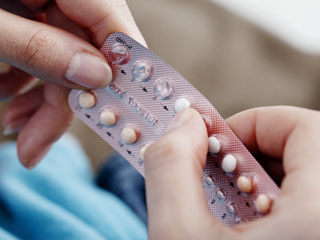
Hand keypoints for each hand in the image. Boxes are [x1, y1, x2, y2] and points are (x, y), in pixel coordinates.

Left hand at [0, 0, 144, 167]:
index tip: (114, 120)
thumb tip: (97, 78)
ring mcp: (51, 5)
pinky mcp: (35, 15)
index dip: (120, 79)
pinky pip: (45, 51)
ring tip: (14, 123)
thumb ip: (40, 48)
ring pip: (65, 60)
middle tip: (36, 146)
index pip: (116, 33)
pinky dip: (27, 78)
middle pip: (89, 56)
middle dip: (63, 105)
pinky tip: (7, 94)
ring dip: (41, 98)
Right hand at [144, 106, 319, 239]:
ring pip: (309, 178)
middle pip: (309, 151)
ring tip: (233, 206)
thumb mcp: (178, 236)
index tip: (219, 143)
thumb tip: (185, 122)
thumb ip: (173, 166)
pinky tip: (249, 225)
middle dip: (254, 153)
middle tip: (221, 176)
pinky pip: (311, 205)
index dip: (256, 123)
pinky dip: (278, 203)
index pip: (306, 128)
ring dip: (265, 180)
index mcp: (318, 216)